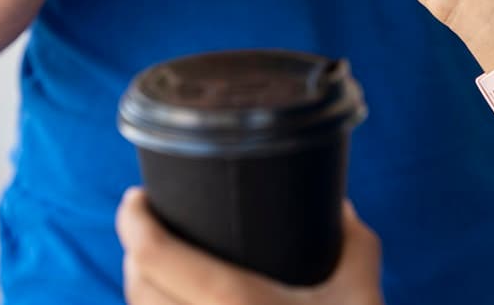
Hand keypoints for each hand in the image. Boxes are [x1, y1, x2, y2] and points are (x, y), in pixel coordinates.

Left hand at [117, 188, 383, 304]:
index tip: (137, 199)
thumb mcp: (360, 297)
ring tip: (154, 268)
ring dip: (140, 290)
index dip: (133, 221)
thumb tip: (339, 204)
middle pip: (137, 287)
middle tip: (149, 228)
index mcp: (233, 302)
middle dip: (134, 252)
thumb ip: (352, 243)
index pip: (154, 256)